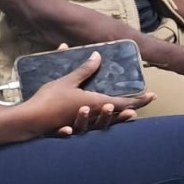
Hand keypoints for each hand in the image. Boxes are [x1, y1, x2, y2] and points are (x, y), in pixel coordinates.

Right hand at [20, 51, 151, 136]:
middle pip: (118, 113)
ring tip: (130, 112)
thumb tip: (97, 55)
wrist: (32, 120)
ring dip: (120, 116)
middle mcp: (93, 115)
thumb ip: (84, 70)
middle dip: (132, 107)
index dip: (139, 99)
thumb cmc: (50, 99)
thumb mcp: (68, 80)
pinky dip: (98, 124)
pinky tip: (99, 123)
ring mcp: (84, 124)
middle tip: (144, 103)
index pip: (122, 101)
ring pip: (107, 121)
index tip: (152, 96)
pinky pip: (91, 127)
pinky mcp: (73, 128)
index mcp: (95, 103)